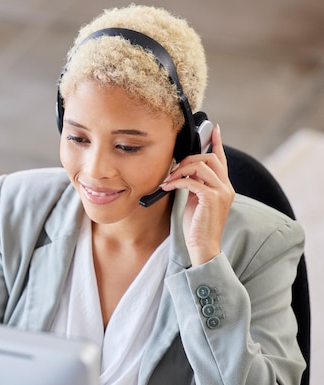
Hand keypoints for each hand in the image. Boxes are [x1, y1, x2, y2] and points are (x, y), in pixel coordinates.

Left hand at [160, 125, 234, 265]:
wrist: (203, 246)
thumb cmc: (197, 226)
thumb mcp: (196, 201)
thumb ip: (195, 185)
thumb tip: (184, 172)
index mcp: (224, 187)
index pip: (222, 160)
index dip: (217, 143)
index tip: (214, 130)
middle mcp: (226, 187)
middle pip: (210, 158)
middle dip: (188, 159)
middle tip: (173, 170)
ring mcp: (221, 192)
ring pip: (201, 166)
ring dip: (180, 170)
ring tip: (168, 180)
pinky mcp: (212, 198)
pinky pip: (191, 181)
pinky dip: (176, 181)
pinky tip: (167, 187)